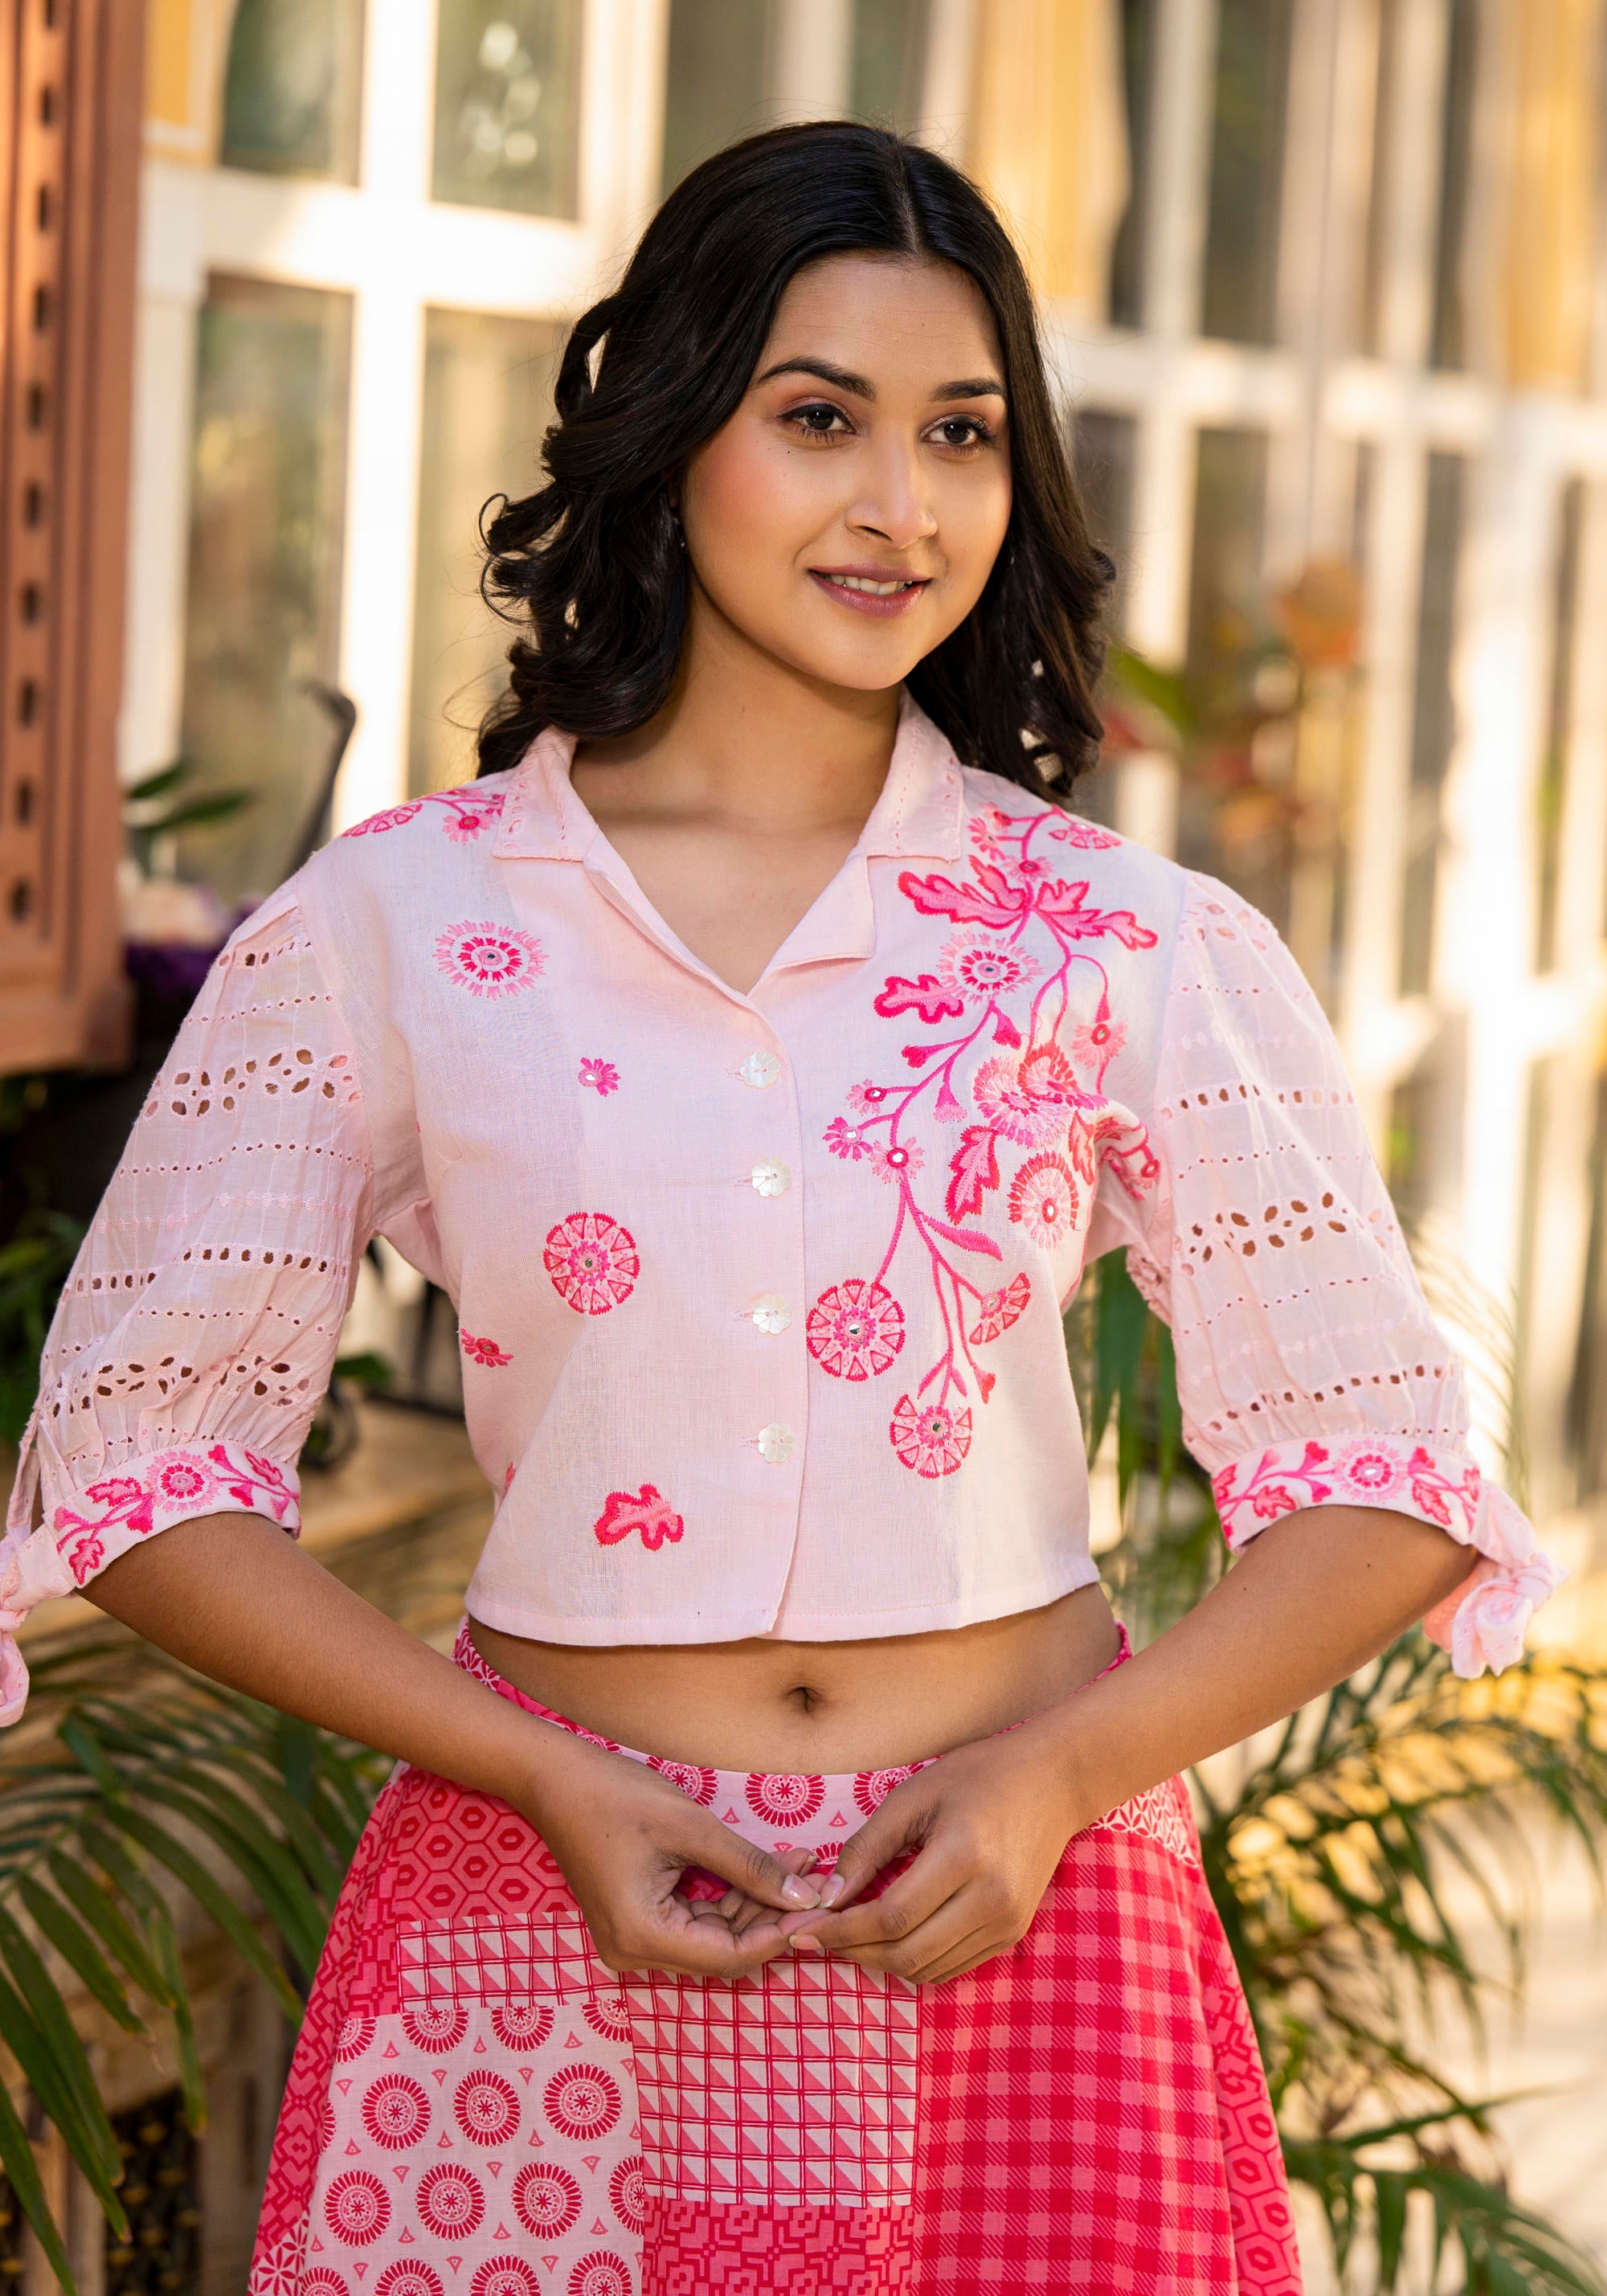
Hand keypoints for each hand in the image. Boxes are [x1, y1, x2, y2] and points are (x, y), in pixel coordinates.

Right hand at [518, 1729, 822, 1978]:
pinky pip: (693, 1922)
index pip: (730, 1957)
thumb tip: (804, 1898)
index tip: (822, 1905)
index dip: (780, 1934)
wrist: (555, 1779)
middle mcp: (635, 1952)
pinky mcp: (635, 1921)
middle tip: (818, 1880)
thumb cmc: (617, 1797)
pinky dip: (729, 1898)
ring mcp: (632, 1940)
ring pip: (712, 1937)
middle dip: (772, 1916)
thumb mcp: (691, 1828)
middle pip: (722, 1952)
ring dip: (754, 1904)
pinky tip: (766, 1869)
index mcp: (643, 1937)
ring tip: (799, 1864)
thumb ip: (750, 1867)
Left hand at [783, 1719, 1083, 1983]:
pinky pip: (952, 1967)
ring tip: (845, 1938)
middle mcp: (990, 1901)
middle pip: (906, 1953)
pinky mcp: (1013, 1934)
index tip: (799, 1931)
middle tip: (812, 1939)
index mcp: (963, 1858)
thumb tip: (827, 1897)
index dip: (839, 1931)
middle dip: (851, 1952)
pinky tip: (887, 1939)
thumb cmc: (979, 1776)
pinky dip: (913, 1962)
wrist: (1054, 1782)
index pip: (889, 1917)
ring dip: (879, 1961)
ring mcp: (1007, 1924)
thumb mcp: (914, 1795)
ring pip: (927, 1969)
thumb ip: (868, 1847)